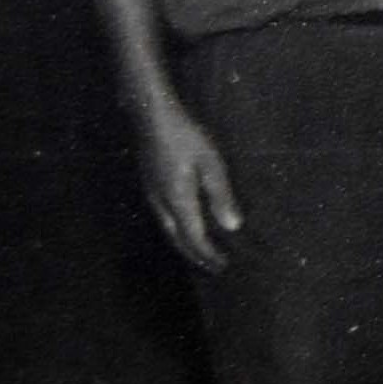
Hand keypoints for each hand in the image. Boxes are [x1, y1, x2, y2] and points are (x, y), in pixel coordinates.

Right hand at [136, 97, 241, 272]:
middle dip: (196, 255)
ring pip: (168, 230)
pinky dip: (177, 230)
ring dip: (185, 244)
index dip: (208, 255)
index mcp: (178, 201)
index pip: (194, 238)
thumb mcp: (211, 164)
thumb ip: (221, 196)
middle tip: (213, 266)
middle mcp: (161, 204)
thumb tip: (232, 227)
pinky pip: (163, 218)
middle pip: (177, 239)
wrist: (151, 117)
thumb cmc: (186, 137)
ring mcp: (152, 195)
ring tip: (201, 252)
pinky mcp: (150, 185)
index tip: (223, 266)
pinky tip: (184, 225)